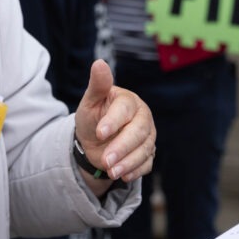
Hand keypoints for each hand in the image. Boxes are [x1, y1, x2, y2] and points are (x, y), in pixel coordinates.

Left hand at [73, 60, 155, 190]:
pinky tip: (122, 176)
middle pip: (139, 132)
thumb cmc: (93, 116)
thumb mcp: (90, 101)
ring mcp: (148, 137)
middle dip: (122, 147)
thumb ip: (97, 85)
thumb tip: (99, 62)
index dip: (113, 121)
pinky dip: (135, 171)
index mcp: (129, 100)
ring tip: (110, 172)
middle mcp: (142, 117)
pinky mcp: (148, 154)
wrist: (93, 141)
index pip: (125, 109)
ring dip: (128, 162)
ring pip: (144, 150)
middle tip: (105, 160)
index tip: (99, 132)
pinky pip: (146, 164)